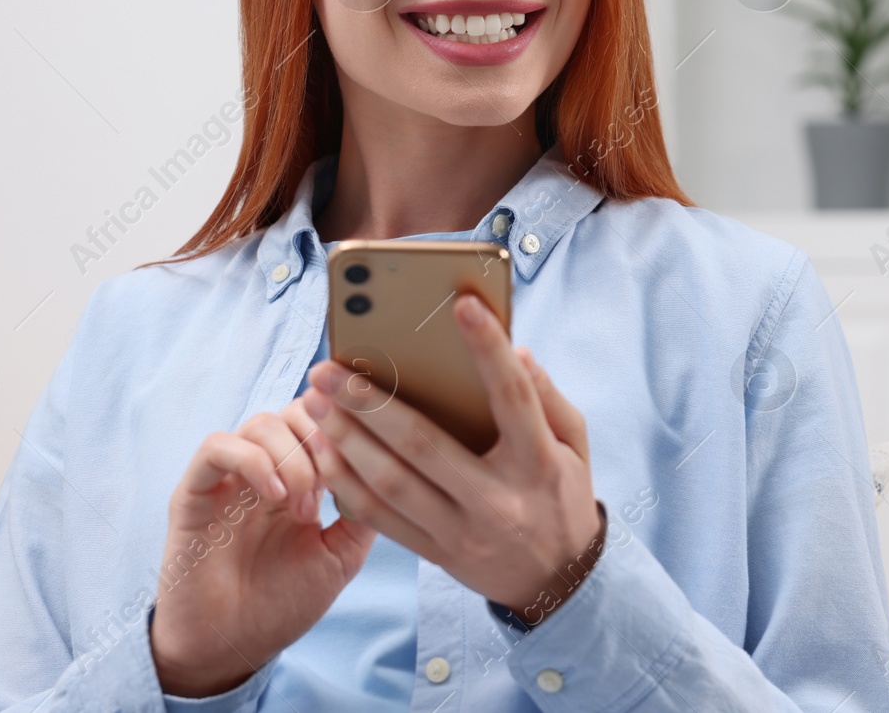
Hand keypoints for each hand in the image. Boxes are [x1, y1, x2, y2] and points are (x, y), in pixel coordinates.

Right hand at [150, 401, 375, 696]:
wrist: (231, 649)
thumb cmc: (282, 603)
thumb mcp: (340, 555)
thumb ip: (362, 509)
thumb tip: (390, 466)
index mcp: (298, 477)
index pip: (323, 418)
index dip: (347, 427)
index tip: (365, 457)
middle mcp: (263, 468)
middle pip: (296, 409)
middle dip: (323, 438)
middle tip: (333, 484)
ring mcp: (228, 476)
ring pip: (261, 422)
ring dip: (293, 458)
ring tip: (304, 508)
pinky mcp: (194, 491)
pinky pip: (217, 447)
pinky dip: (254, 461)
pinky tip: (275, 497)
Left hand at [300, 294, 602, 625]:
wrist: (556, 582)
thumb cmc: (561, 495)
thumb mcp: (574, 446)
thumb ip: (547, 397)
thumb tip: (515, 350)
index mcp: (538, 463)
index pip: (513, 397)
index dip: (488, 350)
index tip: (462, 305)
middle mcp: (498, 499)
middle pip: (425, 444)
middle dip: (371, 403)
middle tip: (330, 369)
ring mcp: (463, 531)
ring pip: (392, 484)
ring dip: (346, 441)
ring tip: (314, 403)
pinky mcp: (435, 552)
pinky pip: (381, 519)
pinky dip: (346, 484)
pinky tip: (322, 451)